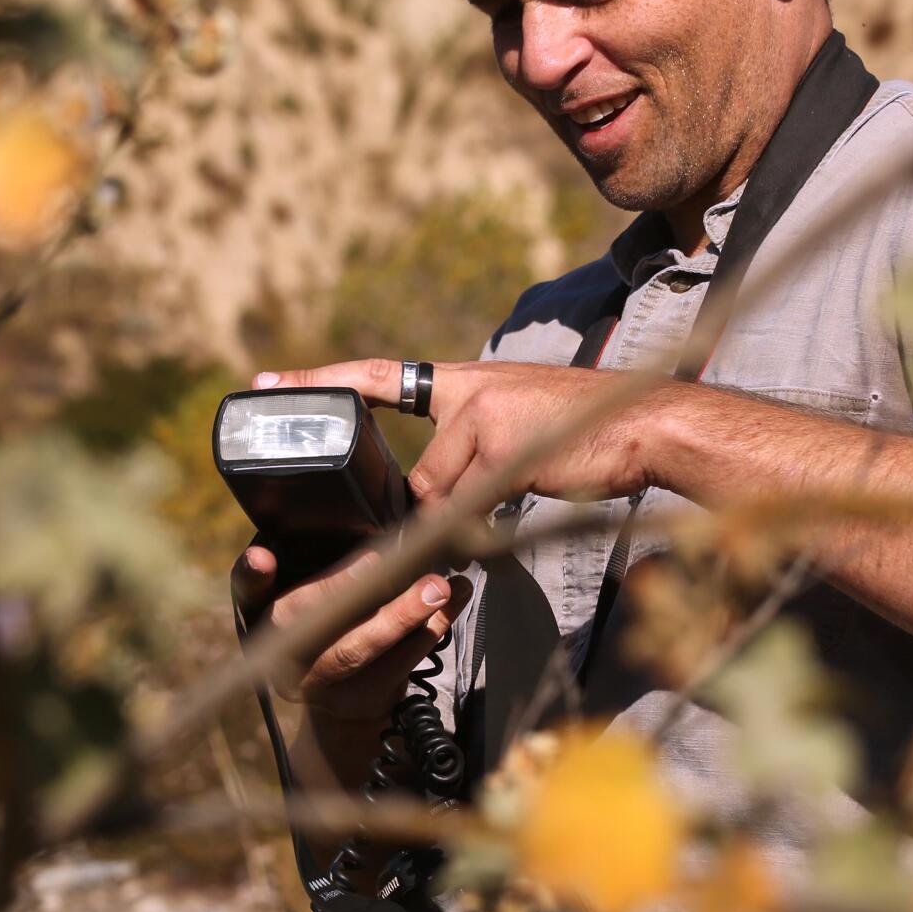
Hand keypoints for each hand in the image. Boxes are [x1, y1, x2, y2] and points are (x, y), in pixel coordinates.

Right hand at [232, 543, 471, 724]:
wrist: (342, 696)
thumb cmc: (331, 619)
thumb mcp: (312, 587)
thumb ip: (322, 557)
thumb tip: (372, 510)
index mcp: (263, 611)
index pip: (247, 590)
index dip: (252, 575)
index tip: (264, 556)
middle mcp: (281, 650)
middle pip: (309, 621)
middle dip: (346, 589)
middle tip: (385, 562)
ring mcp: (318, 682)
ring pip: (357, 649)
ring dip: (403, 615)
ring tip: (439, 586)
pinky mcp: (357, 700)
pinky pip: (398, 665)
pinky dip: (431, 629)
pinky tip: (454, 600)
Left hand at [253, 358, 656, 505]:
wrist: (647, 424)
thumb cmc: (592, 436)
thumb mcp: (520, 435)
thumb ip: (470, 461)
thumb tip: (429, 507)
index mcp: (468, 383)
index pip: (376, 376)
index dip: (320, 380)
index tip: (265, 380)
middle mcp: (467, 392)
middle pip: (419, 474)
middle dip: (421, 514)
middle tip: (413, 535)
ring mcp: (482, 417)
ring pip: (442, 496)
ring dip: (464, 527)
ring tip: (501, 527)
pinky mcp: (501, 448)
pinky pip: (468, 507)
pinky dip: (478, 529)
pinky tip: (510, 519)